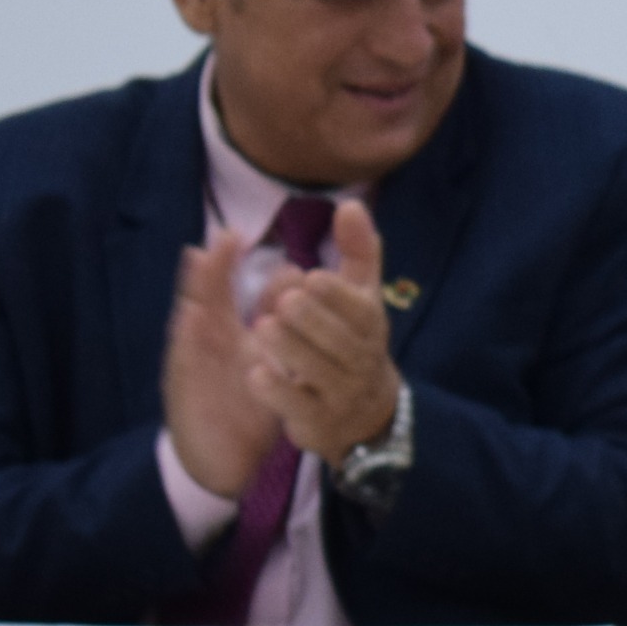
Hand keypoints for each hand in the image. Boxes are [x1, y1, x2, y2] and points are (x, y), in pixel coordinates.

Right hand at [162, 228, 277, 496]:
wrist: (230, 460)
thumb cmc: (249, 403)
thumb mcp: (268, 359)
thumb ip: (277, 318)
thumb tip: (291, 272)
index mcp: (227, 333)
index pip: (226, 292)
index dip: (229, 264)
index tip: (238, 234)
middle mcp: (207, 344)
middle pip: (204, 299)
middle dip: (210, 269)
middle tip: (222, 238)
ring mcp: (195, 367)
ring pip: (193, 324)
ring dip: (197, 296)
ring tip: (201, 262)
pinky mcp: (187, 393)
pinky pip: (186, 366)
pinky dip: (188, 340)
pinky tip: (191, 319)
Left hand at [245, 200, 401, 461]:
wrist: (366, 414)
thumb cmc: (354, 340)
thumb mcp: (362, 297)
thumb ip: (358, 251)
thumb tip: (350, 204)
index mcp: (369, 326)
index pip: (361, 310)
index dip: (337, 296)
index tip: (311, 277)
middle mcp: (360, 360)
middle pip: (340, 341)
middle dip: (312, 320)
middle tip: (284, 303)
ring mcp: (339, 393)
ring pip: (318, 373)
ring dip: (291, 349)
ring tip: (266, 328)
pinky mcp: (318, 421)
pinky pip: (299, 407)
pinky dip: (278, 391)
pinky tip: (256, 373)